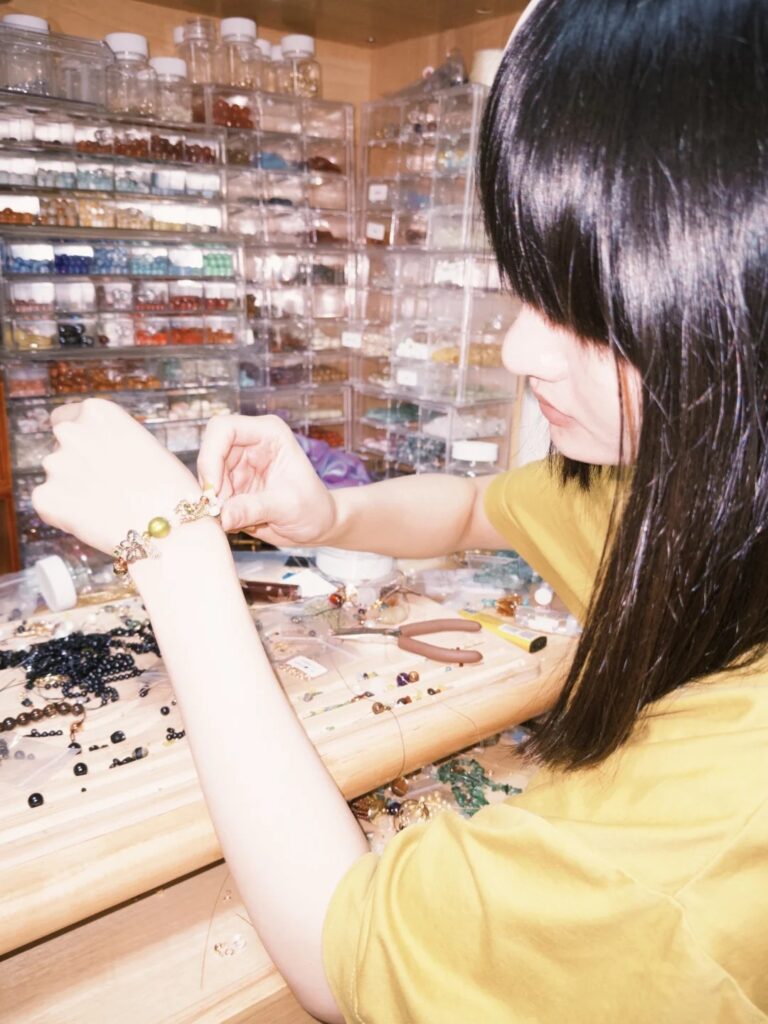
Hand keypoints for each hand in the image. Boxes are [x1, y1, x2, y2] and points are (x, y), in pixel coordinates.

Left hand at [32, 399, 199, 554]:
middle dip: (75, 464)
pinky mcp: (44, 498)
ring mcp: (54, 465)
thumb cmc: (168, 487)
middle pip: (59, 447)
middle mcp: (70, 431)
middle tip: (105, 487)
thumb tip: (96, 449)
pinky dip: (66, 516)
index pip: (65, 418)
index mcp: (96, 411)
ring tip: (107, 507)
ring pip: (56, 478)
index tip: (96, 458)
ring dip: (73, 491)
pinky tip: (96, 521)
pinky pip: (50, 506)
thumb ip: (112, 439)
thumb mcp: (144, 443)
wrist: (167, 528)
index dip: (82, 441)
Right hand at [196, 414, 336, 545]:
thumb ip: (254, 509)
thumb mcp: (287, 507)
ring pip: (208, 476)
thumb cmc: (313, 508)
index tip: (215, 490)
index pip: (224, 428)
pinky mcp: (232, 484)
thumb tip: (223, 517)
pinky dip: (218, 510)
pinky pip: (211, 494)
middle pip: (210, 452)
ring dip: (215, 500)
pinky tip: (239, 521)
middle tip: (220, 511)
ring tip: (238, 519)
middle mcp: (250, 443)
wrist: (317, 525)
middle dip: (211, 483)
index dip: (211, 456)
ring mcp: (239, 463)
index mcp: (269, 433)